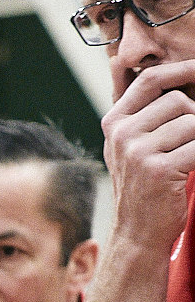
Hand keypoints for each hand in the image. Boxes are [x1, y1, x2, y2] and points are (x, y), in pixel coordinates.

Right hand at [103, 60, 194, 255]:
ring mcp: (137, 152)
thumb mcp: (132, 147)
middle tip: (189, 142)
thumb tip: (183, 78)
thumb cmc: (144, 186)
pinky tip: (191, 170)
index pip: (150, 80)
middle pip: (178, 101)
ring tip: (186, 160)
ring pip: (192, 122)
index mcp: (114, 124)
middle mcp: (122, 135)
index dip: (181, 69)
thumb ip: (146, 115)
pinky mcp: (159, 169)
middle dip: (194, 117)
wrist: (138, 232)